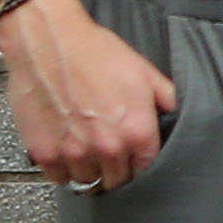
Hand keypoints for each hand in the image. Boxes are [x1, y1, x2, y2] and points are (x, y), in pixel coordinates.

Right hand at [0, 0, 180, 191]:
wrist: (50, 41)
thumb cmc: (95, 52)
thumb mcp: (146, 73)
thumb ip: (167, 100)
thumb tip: (177, 114)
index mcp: (136, 132)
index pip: (147, 169)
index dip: (141, 164)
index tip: (134, 158)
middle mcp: (107, 148)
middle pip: (118, 181)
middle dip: (117, 170)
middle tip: (110, 154)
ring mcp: (73, 153)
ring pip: (88, 182)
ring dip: (89, 170)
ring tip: (86, 150)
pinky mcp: (45, 152)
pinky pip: (58, 178)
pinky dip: (61, 169)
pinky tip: (65, 150)